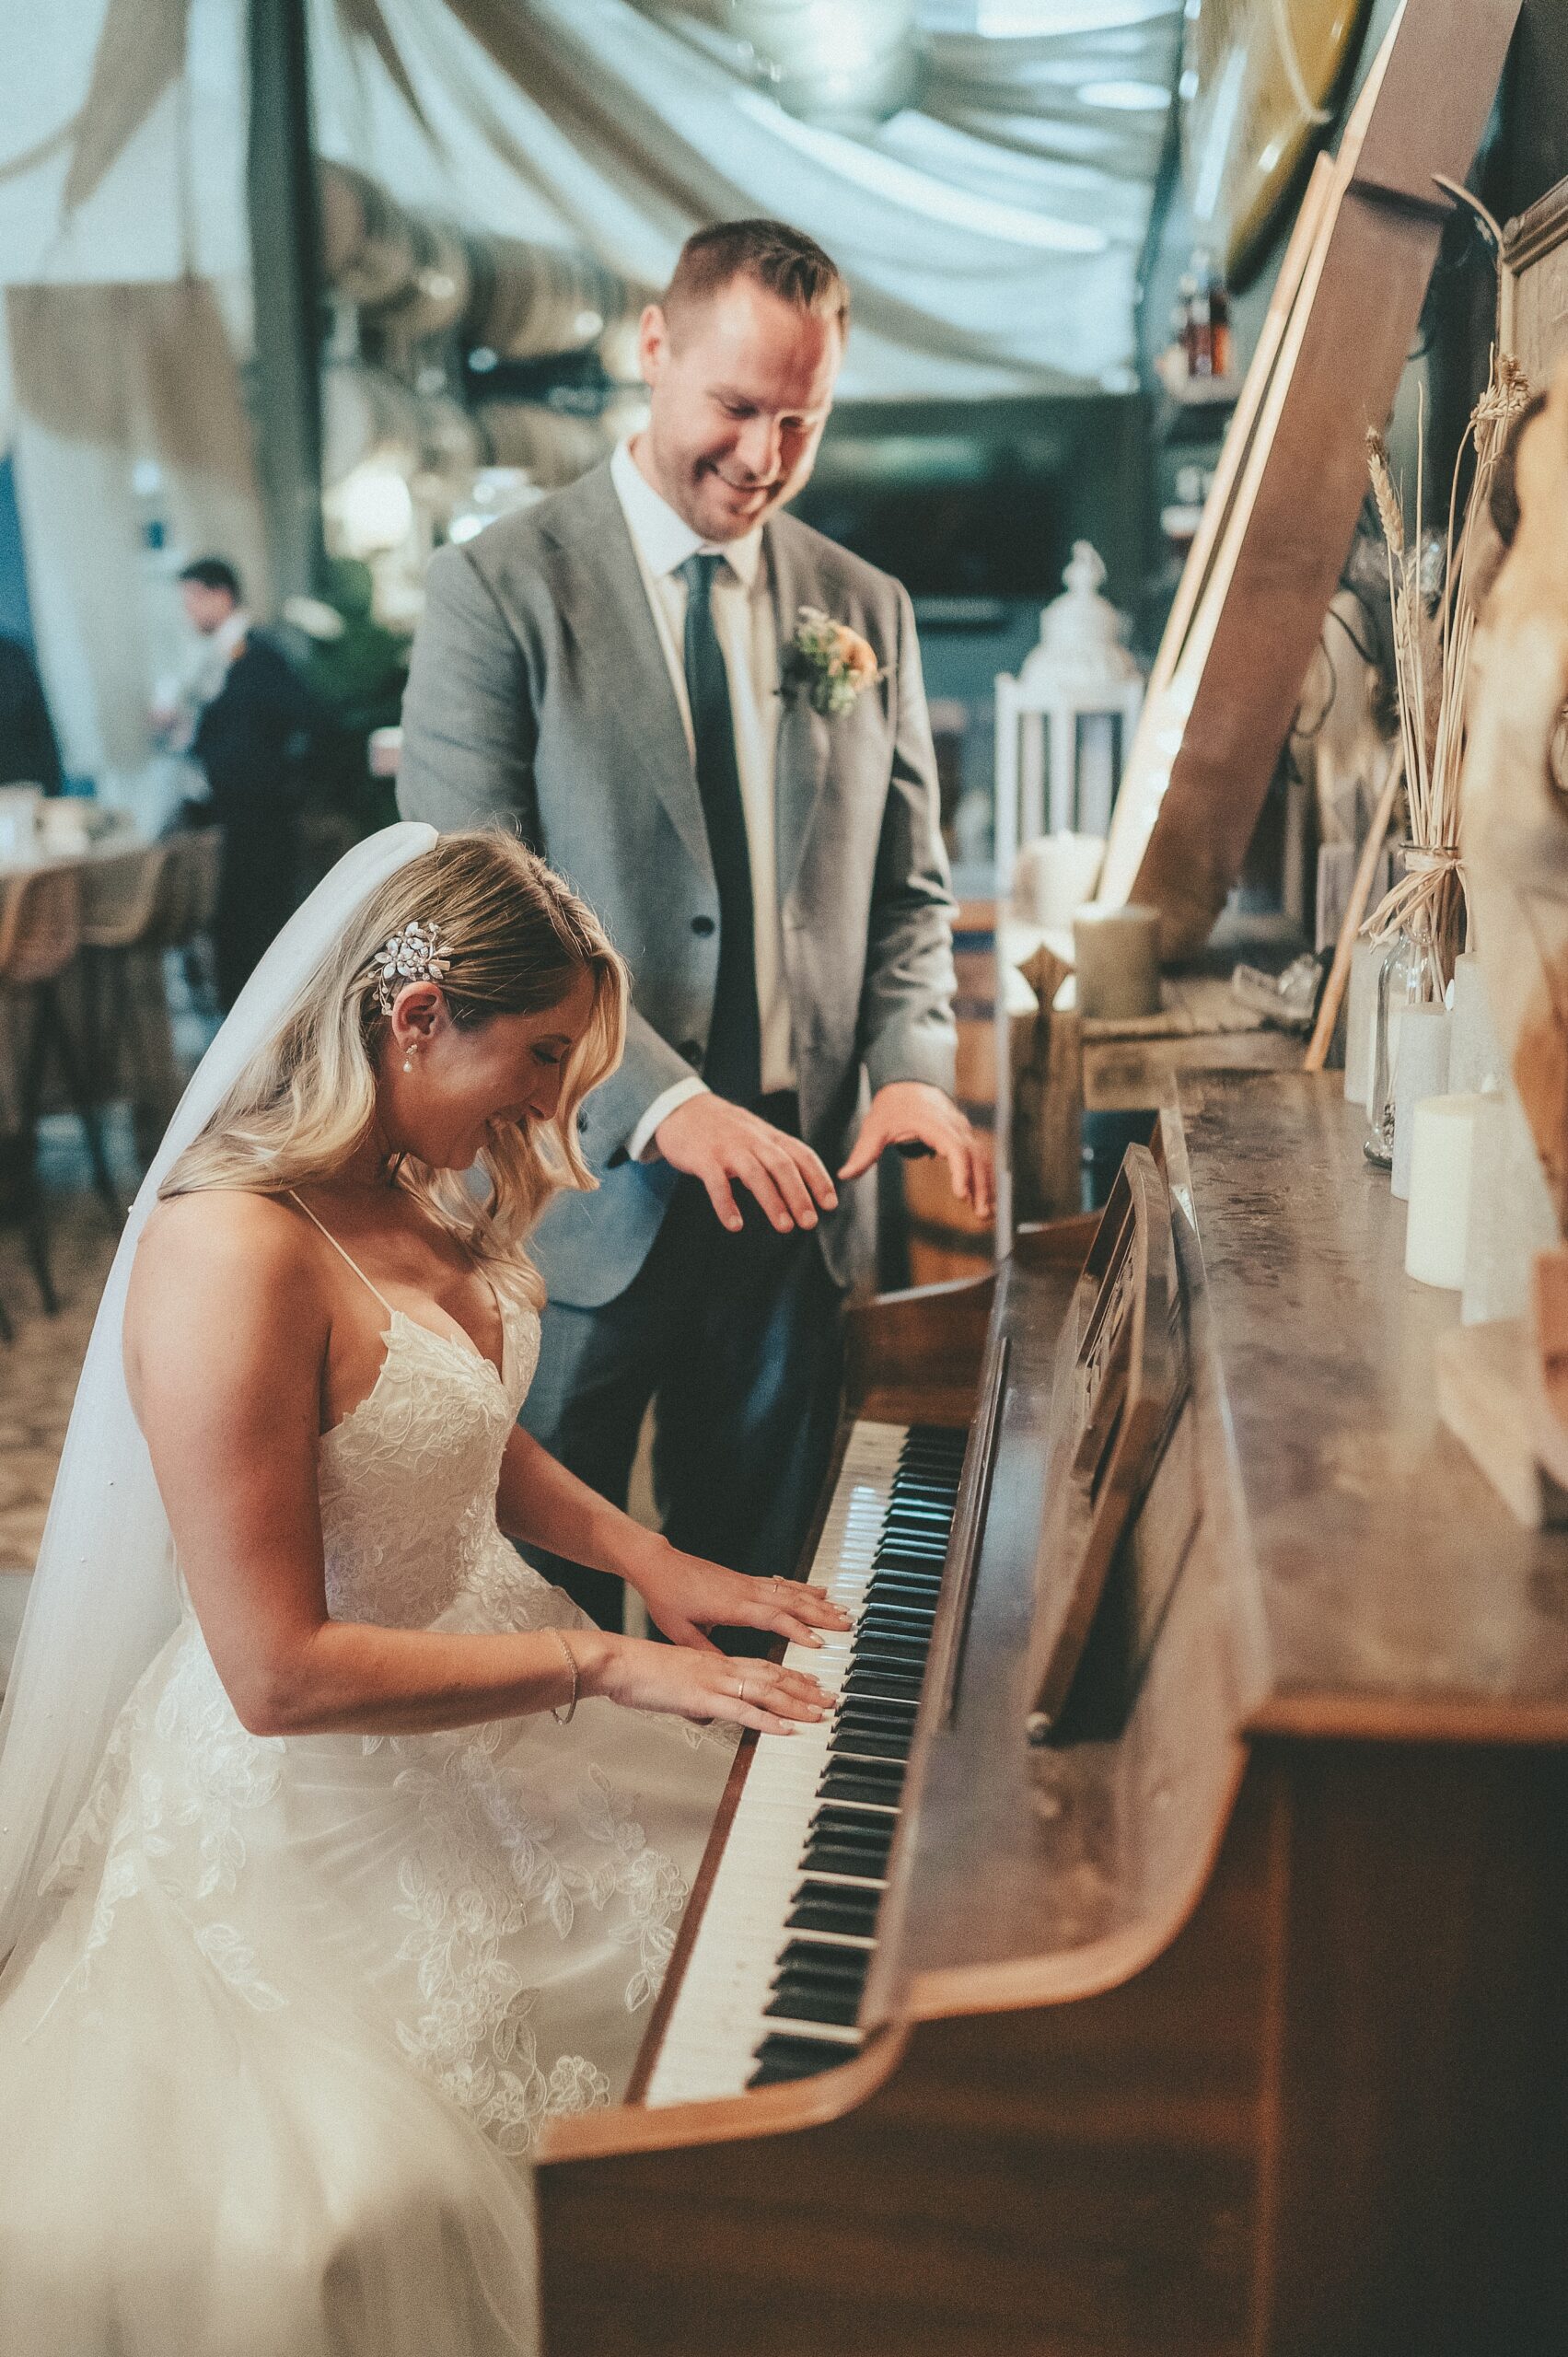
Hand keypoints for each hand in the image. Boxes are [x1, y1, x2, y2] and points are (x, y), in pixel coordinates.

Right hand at [586, 1632, 831, 1736]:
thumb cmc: (640, 1672)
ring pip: (766, 1692)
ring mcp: (714, 1682)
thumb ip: (697, 1698)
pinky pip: (742, 1711)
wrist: (619, 1662)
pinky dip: (767, 1720)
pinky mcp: (703, 1697)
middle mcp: (721, 1668)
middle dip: (805, 1690)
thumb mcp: (676, 1684)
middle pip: (773, 1677)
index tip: (812, 1685)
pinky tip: (786, 1729)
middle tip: (830, 1700)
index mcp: (716, 1662)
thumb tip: (707, 1714)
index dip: (791, 1677)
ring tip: (820, 1714)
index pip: (763, 1668)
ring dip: (797, 1704)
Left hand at [625, 1535, 852, 1651]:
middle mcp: (744, 1591)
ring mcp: (747, 1583)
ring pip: (789, 1591)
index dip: (796, 1630)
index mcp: (732, 1605)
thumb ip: (707, 1653)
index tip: (818, 1642)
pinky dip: (801, 1588)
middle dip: (820, 1614)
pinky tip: (815, 1591)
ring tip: (840, 1610)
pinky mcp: (745, 1580)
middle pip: (790, 1601)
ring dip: (816, 1601)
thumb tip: (727, 1673)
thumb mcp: (681, 1632)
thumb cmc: (666, 1596)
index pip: (772, 1618)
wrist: (658, 1565)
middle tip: (845, 1624)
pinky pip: (780, 1584)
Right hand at [654, 1094, 837, 1235]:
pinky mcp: (704, 1158)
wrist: (682, 1109)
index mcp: (770, 1137)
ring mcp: (728, 1148)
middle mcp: (753, 1140)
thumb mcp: (756, 1137)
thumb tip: (803, 1192)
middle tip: (809, 1222)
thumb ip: (777, 1158)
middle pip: (782, 1166)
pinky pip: (716, 1183)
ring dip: (772, 1202)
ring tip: (784, 1227)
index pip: (802, 1155)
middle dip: (799, 1195)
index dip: (818, 1179)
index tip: (830, 1204)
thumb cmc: (725, 1131)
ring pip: (755, 1174)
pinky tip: (735, 1225)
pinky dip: (726, 1205)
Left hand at [839, 1082, 995, 1219]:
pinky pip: (979, 1156)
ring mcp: (962, 1129)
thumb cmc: (891, 1106)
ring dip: (986, 1185)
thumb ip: (863, 1152)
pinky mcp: (964, 1135)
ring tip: (985, 1214)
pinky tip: (983, 1197)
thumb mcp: (874, 1127)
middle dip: (980, 1186)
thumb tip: (844, 1175)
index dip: (961, 1171)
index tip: (961, 1194)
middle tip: (980, 1214)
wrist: (907, 1082)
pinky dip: (984, 1177)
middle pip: (974, 1156)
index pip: (955, 1148)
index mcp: (933, 1123)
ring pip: (981, 1157)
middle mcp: (953, 1125)